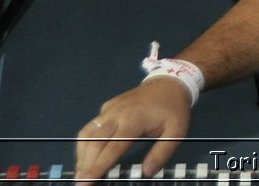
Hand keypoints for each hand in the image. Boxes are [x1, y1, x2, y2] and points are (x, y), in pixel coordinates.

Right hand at [74, 78, 190, 182]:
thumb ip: (162, 153)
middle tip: (82, 182)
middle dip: (86, 164)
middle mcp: (117, 114)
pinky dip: (86, 141)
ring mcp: (110, 109)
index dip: (99, 165)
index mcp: (134, 120)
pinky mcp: (107, 106)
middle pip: (95, 142)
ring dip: (82, 153)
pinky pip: (92, 125)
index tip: (87, 180)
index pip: (112, 148)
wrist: (169, 83)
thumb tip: (147, 172)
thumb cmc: (173, 109)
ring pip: (88, 133)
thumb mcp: (176, 132)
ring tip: (82, 170)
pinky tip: (88, 153)